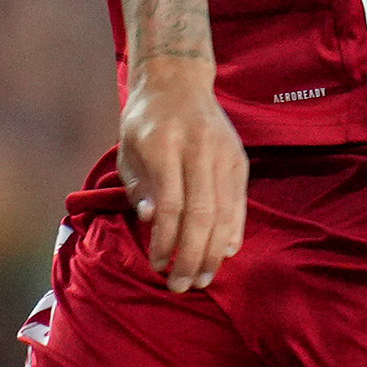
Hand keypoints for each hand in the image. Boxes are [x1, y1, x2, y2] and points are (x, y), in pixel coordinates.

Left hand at [115, 53, 246, 293]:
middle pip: (201, 214)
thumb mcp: (127, 149)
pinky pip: (239, 202)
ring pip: (224, 212)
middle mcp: (199, 148)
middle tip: (180, 285)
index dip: (164, 240)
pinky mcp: (239, 159)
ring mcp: (224, 153)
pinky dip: (233, 231)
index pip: (170, 204)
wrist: (178, 82)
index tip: (155, 264)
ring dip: (214, 252)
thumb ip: (138, 186)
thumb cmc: (145, 122)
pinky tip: (225, 254)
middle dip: (191, 256)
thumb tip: (149, 222)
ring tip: (202, 279)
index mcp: (164, 144)